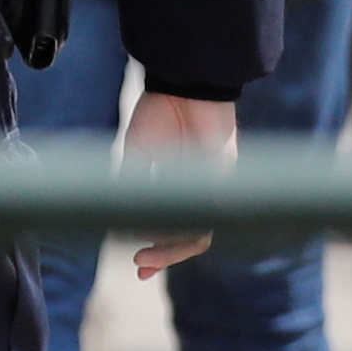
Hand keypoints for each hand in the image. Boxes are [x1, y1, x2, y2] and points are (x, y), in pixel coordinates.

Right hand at [120, 90, 236, 275]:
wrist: (181, 82)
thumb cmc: (161, 113)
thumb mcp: (138, 154)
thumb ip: (134, 185)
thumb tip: (128, 223)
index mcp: (182, 187)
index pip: (176, 229)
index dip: (159, 252)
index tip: (138, 268)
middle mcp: (203, 190)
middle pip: (194, 238)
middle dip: (166, 256)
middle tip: (139, 263)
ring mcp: (216, 184)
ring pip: (202, 229)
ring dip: (173, 244)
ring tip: (146, 245)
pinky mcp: (223, 172)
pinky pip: (204, 207)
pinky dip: (180, 219)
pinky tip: (158, 222)